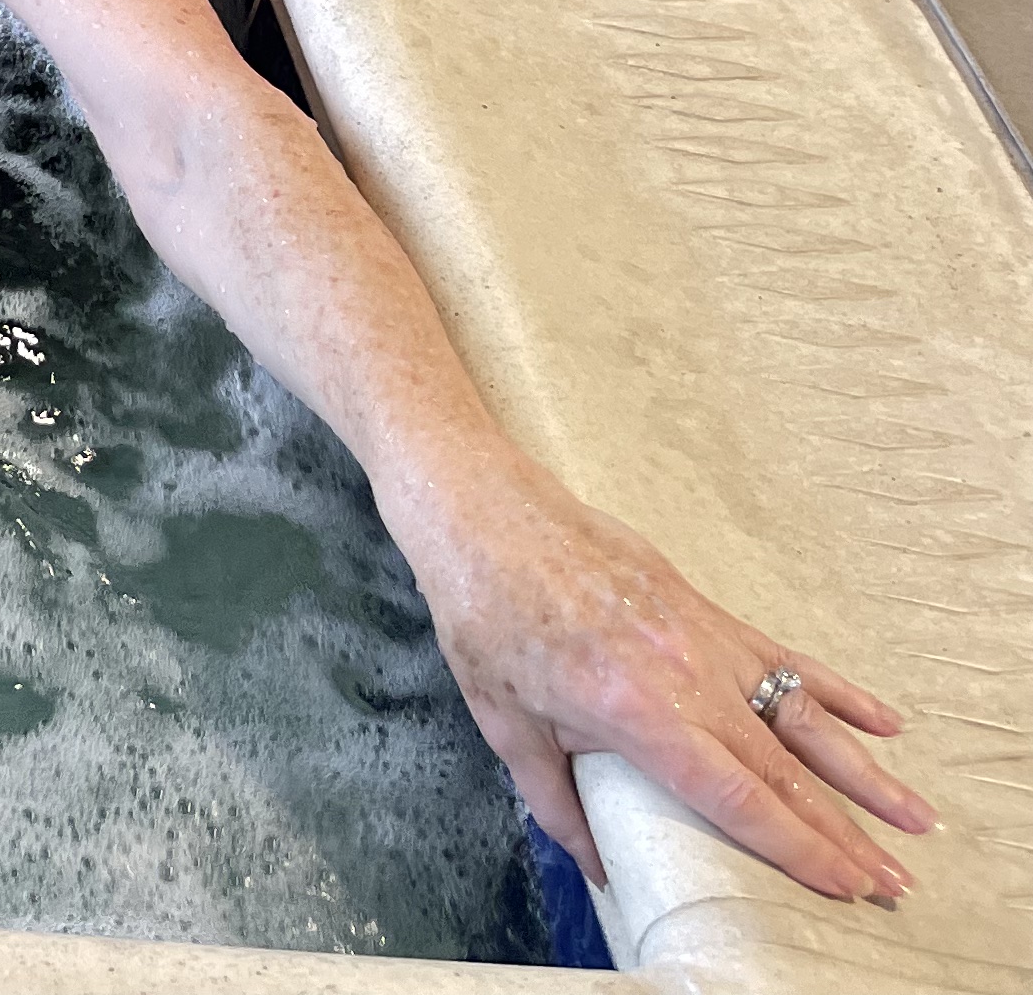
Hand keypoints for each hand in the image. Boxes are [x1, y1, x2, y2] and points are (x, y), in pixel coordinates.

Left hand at [407, 457, 931, 902]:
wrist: (487, 517)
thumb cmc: (487, 619)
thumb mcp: (507, 726)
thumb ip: (557, 804)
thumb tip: (598, 867)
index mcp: (638, 714)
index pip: (738, 799)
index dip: (795, 848)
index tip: (844, 885)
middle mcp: (686, 678)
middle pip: (784, 770)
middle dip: (845, 831)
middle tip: (897, 879)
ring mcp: (705, 640)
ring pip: (802, 717)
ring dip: (863, 771)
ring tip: (916, 817)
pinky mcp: (707, 611)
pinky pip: (786, 660)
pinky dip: (838, 692)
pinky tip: (886, 723)